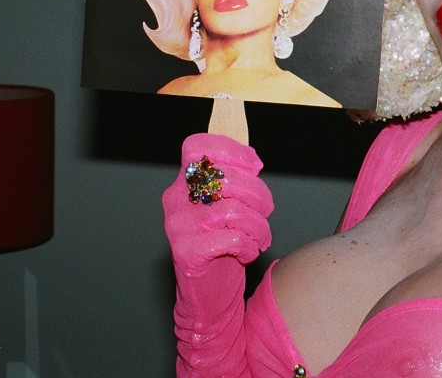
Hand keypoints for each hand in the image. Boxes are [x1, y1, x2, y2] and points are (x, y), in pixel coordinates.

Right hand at [163, 133, 272, 375]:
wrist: (208, 296)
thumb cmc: (222, 245)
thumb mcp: (227, 206)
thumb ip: (234, 179)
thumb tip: (252, 157)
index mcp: (183, 182)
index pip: (198, 146)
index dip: (231, 149)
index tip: (254, 165)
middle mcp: (175, 199)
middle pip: (225, 177)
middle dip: (258, 194)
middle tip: (266, 212)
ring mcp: (178, 226)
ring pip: (234, 211)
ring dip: (259, 226)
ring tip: (260, 238)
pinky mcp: (187, 253)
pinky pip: (233, 239)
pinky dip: (249, 247)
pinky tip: (246, 253)